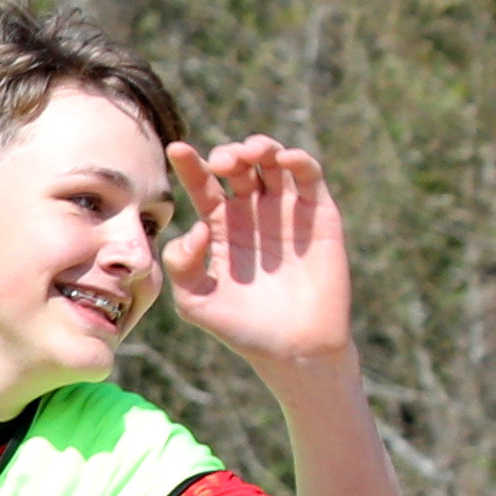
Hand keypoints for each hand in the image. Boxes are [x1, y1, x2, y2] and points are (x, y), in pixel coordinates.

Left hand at [158, 138, 358, 367]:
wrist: (293, 348)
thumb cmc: (241, 327)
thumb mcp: (195, 301)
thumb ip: (181, 265)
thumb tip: (195, 229)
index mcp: (219, 226)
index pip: (202, 185)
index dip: (190, 164)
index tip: (177, 149)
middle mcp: (251, 213)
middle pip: (238, 166)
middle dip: (229, 154)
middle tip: (222, 163)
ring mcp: (285, 211)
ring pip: (273, 163)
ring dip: (261, 147)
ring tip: (250, 154)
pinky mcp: (319, 214)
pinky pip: (310, 176)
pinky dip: (298, 160)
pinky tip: (283, 160)